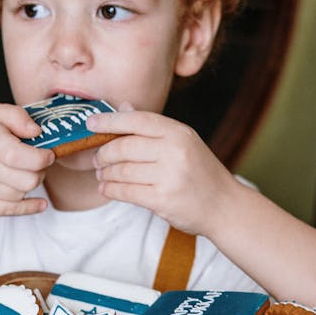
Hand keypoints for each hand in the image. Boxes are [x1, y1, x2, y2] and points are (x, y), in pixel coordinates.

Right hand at [0, 102, 52, 266]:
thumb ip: (14, 115)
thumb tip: (37, 131)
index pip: (21, 157)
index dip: (42, 158)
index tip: (47, 154)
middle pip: (28, 179)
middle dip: (39, 171)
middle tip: (34, 164)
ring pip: (22, 194)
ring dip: (28, 184)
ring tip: (18, 172)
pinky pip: (13, 211)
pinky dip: (30, 206)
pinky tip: (38, 202)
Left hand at [89, 106, 231, 234]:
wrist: (225, 206)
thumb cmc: (201, 174)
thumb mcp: (184, 143)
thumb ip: (153, 128)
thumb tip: (123, 108)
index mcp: (179, 132)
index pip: (137, 120)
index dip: (109, 120)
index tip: (90, 122)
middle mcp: (174, 151)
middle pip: (124, 147)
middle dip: (104, 154)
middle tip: (97, 159)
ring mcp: (169, 176)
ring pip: (121, 171)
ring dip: (106, 174)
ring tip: (102, 175)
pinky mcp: (162, 199)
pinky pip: (125, 192)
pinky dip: (110, 190)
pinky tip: (106, 188)